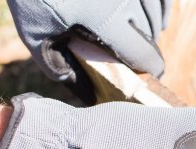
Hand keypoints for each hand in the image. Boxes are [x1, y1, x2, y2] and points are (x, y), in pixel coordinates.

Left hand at [7, 0, 169, 102]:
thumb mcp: (35, 32)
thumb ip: (57, 65)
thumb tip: (86, 92)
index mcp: (106, 20)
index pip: (144, 55)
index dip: (151, 70)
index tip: (151, 77)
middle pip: (150, 34)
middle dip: (145, 48)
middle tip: (133, 56)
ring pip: (155, 13)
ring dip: (152, 28)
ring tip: (141, 38)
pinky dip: (160, 9)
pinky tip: (156, 19)